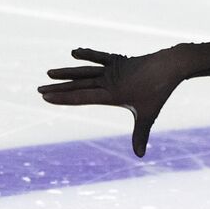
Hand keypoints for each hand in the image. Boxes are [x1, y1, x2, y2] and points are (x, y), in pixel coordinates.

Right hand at [37, 47, 189, 157]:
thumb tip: (139, 156)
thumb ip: (140, 134)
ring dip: (68, 72)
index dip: (63, 98)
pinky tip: (75, 53)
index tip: (46, 97)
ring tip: (50, 72)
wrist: (170, 66)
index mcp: (111, 94)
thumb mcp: (148, 115)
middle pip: (79, 85)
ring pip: (85, 71)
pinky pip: (100, 57)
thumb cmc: (158, 92)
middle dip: (59, 88)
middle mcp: (108, 81)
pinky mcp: (119, 61)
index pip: (82, 97)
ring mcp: (113, 69)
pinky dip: (89, 55)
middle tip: (39, 89)